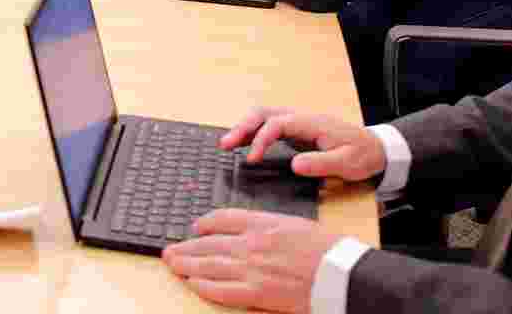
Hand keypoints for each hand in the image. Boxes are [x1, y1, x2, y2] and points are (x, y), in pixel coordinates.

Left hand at [163, 210, 342, 312]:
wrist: (341, 272)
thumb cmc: (327, 250)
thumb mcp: (296, 224)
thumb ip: (270, 227)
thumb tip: (253, 230)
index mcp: (263, 224)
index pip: (223, 218)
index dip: (205, 223)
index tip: (196, 227)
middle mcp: (252, 244)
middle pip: (209, 243)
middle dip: (187, 247)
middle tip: (169, 250)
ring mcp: (253, 269)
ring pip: (210, 265)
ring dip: (187, 264)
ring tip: (172, 264)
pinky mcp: (257, 293)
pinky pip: (223, 290)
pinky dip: (205, 286)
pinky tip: (193, 284)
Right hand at [219, 106, 387, 180]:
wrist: (375, 148)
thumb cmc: (362, 155)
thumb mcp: (347, 164)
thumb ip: (321, 164)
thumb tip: (294, 164)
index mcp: (312, 123)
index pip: (278, 123)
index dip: (261, 139)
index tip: (251, 158)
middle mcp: (301, 117)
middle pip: (264, 112)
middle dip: (242, 127)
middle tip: (224, 145)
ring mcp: (298, 121)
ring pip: (264, 115)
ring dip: (244, 127)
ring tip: (226, 144)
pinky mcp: (296, 129)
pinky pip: (269, 123)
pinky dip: (252, 130)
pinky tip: (243, 143)